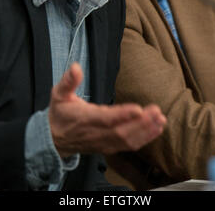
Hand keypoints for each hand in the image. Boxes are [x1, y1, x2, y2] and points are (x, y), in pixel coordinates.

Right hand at [48, 62, 165, 156]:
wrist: (54, 139)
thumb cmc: (59, 114)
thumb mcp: (58, 94)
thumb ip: (68, 81)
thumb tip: (76, 67)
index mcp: (85, 119)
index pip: (106, 119)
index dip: (122, 115)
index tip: (138, 108)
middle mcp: (96, 133)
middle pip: (121, 131)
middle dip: (141, 123)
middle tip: (157, 111)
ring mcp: (103, 142)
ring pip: (127, 140)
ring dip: (146, 131)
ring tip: (161, 120)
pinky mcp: (109, 147)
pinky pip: (128, 145)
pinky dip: (144, 139)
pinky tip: (156, 129)